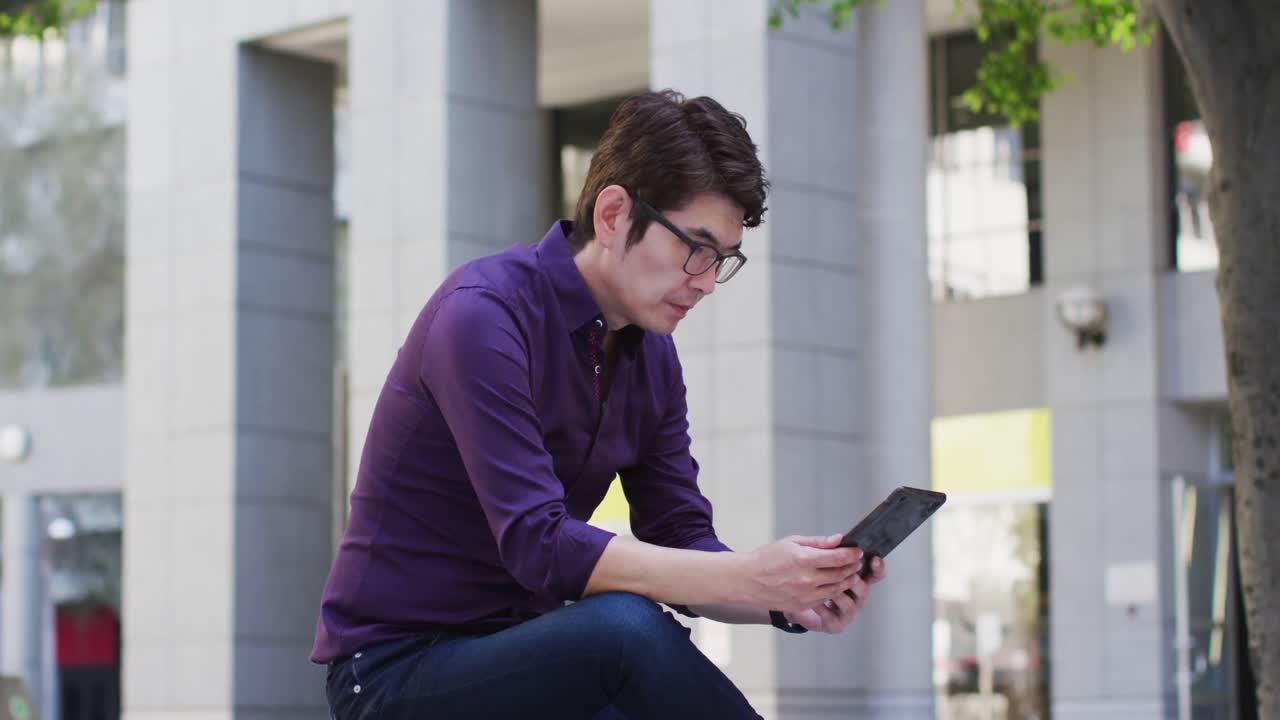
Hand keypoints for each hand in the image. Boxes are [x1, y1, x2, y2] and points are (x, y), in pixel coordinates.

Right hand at [738, 534, 862, 613]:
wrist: (746, 580)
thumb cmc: (767, 557)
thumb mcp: (791, 542)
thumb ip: (817, 542)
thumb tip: (839, 540)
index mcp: (804, 559)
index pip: (839, 557)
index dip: (852, 554)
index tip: (858, 551)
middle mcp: (807, 579)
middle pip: (841, 574)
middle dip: (852, 567)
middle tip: (856, 562)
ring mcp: (805, 595)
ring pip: (836, 589)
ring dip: (847, 581)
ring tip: (850, 574)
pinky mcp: (802, 605)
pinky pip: (825, 598)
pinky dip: (834, 591)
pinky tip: (835, 584)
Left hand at [785, 556, 885, 633]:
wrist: (788, 600)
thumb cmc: (805, 576)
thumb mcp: (809, 554)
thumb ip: (823, 547)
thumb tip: (839, 538)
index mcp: (855, 577)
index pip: (874, 573)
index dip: (877, 567)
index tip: (873, 558)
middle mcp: (855, 595)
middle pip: (864, 588)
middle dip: (856, 579)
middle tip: (847, 571)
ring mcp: (846, 611)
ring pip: (851, 604)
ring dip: (840, 594)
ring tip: (825, 585)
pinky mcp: (835, 624)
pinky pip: (833, 617)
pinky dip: (823, 609)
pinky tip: (813, 603)